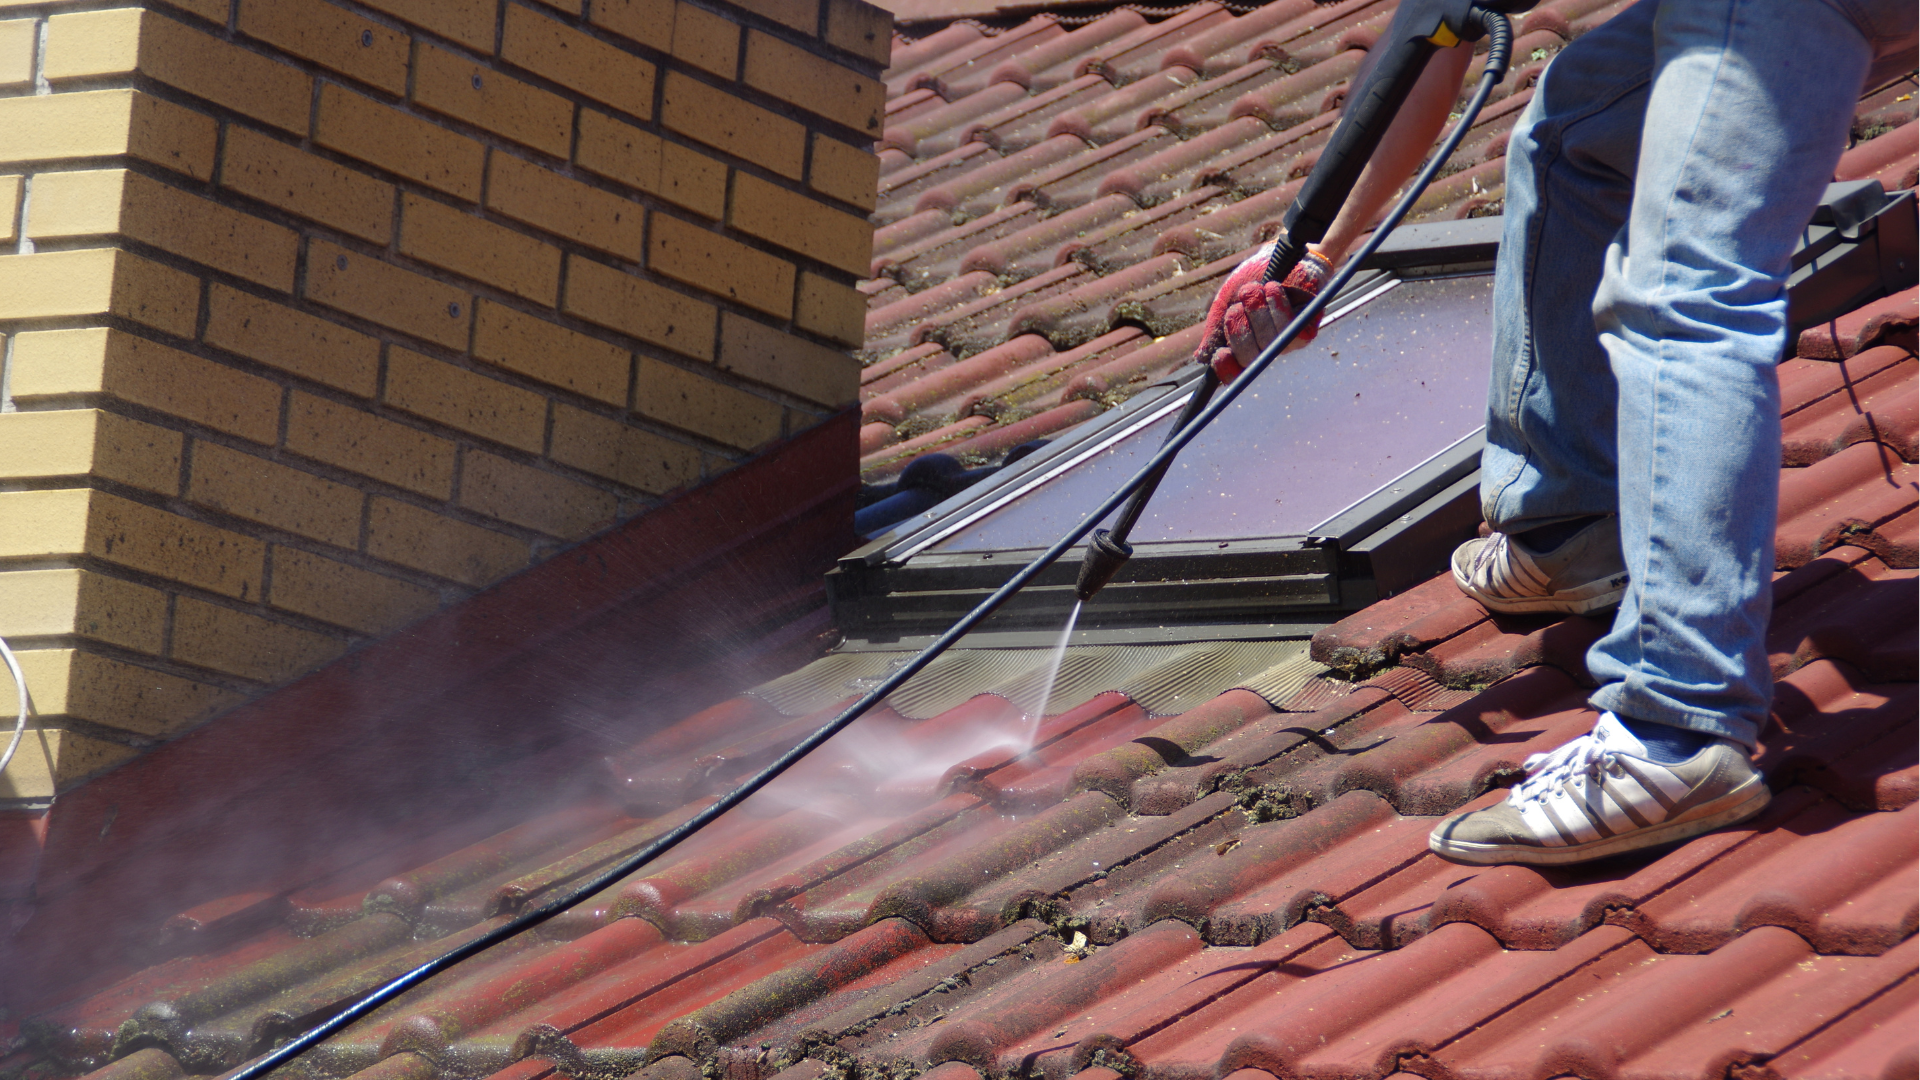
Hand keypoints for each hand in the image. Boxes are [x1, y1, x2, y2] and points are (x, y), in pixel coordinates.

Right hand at [1195, 244, 1331, 381]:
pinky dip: (1278, 307)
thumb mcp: (1225, 301)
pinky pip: (1291, 330)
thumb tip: (1202, 357)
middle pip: (1249, 359)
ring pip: (1269, 341)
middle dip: (1240, 330)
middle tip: (1237, 306)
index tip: (1221, 354)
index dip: (1226, 369)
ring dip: (1258, 311)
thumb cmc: (1251, 279)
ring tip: (1257, 289)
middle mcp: (1265, 349)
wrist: (1279, 255)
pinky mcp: (1306, 328)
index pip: (1234, 373)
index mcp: (1243, 347)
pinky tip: (1272, 289)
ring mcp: (1286, 341)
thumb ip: (1215, 327)